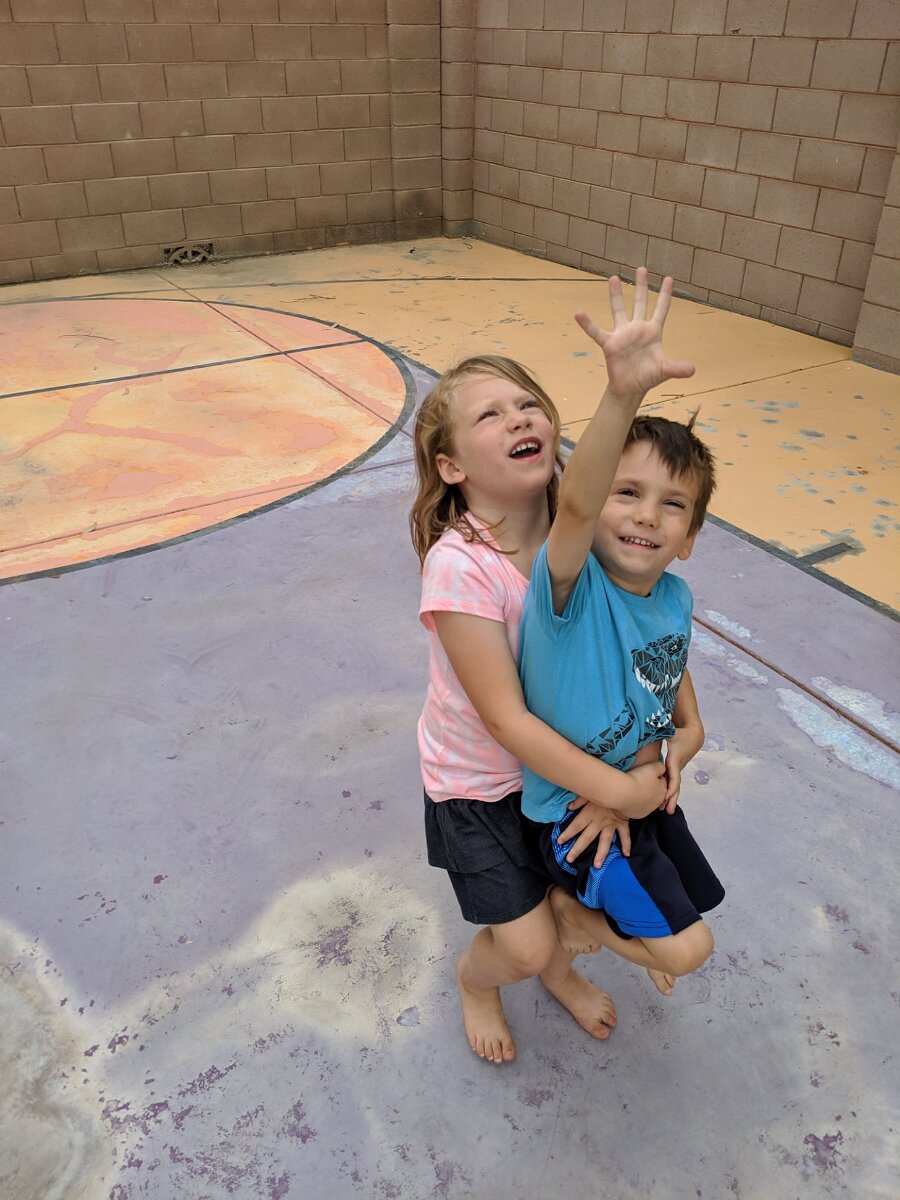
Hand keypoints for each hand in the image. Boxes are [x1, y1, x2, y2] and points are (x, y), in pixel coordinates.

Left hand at [561, 796, 630, 863]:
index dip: (567, 834)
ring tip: (596, 865)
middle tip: (569, 860)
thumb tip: (569, 807)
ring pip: (605, 841)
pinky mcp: (621, 824)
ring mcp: (611, 825)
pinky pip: (624, 835)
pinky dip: (626, 844)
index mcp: (589, 813)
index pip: (576, 826)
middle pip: (586, 838)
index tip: (559, 842)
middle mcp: (599, 822)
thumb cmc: (604, 788)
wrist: (624, 789)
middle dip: (577, 849)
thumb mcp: (589, 792)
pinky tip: (626, 854)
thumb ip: (579, 800)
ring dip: (601, 854)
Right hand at [575, 268, 694, 400]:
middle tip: (642, 268)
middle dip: (641, 286)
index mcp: (653, 332)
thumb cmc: (648, 377)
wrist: (630, 388)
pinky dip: (587, 324)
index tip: (669, 278)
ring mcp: (623, 335)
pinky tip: (579, 314)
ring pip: (619, 310)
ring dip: (617, 295)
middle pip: (640, 303)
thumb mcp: (664, 371)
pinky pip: (596, 332)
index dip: (665, 295)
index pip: (661, 310)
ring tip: (614, 278)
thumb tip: (692, 370)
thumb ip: (677, 368)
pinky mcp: (610, 344)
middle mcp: (637, 329)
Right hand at [623, 760, 666, 816]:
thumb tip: (663, 769)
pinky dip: (635, 804)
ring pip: (647, 801)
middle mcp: (658, 802)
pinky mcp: (639, 815)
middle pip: (655, 793)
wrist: (622, 792)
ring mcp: (648, 810)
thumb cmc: (637, 779)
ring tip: (633, 789)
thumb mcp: (653, 767)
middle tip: (638, 781)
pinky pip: (638, 808)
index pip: (661, 782)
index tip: (644, 774)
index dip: (653, 777)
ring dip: (642, 796)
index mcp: (663, 790)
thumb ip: (661, 767)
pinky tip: (630, 797)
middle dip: (649, 788)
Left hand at [662, 727, 700, 813]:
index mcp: (674, 760)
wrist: (694, 735)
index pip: (674, 776)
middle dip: (672, 798)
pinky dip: (669, 791)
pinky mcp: (676, 768)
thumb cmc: (680, 733)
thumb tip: (650, 730)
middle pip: (675, 785)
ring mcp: (677, 769)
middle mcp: (677, 767)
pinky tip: (664, 800)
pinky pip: (673, 782)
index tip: (666, 796)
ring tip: (666, 810)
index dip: (670, 787)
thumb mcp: (671, 732)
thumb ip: (661, 731)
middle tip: (668, 811)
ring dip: (671, 798)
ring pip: (675, 786)